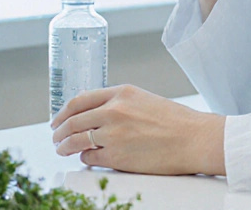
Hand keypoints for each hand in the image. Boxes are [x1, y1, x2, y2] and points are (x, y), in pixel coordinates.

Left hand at [50, 85, 225, 175]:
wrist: (195, 139)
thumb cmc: (177, 121)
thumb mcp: (144, 100)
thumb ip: (119, 104)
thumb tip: (95, 115)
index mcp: (121, 93)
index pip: (80, 100)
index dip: (64, 111)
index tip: (58, 118)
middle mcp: (113, 111)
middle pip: (73, 120)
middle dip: (60, 130)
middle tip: (55, 136)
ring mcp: (113, 134)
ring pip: (77, 140)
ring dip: (65, 146)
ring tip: (62, 149)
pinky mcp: (116, 157)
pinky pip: (90, 158)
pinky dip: (85, 159)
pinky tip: (86, 158)